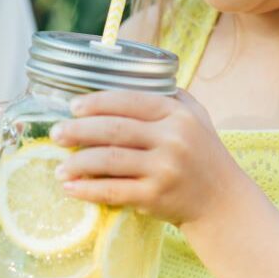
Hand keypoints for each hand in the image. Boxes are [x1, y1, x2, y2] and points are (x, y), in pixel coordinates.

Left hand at [51, 89, 243, 225]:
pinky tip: (71, 188)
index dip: (98, 102)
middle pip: (114, 129)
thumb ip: (169, 96)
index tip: (73, 106)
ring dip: (78, 162)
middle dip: (78, 130)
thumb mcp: (196, 117)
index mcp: (177, 114)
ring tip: (59, 166)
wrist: (222, 201)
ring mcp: (164, 168)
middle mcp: (172, 138)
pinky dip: (88, 189)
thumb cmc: (203, 154)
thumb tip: (128, 76)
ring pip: (110, 159)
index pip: (131, 100)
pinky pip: (114, 190)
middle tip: (56, 133)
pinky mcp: (156, 196)